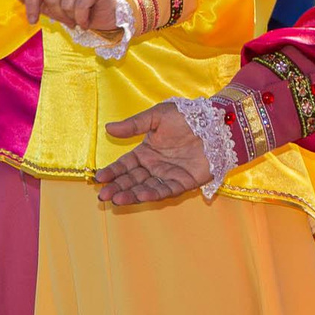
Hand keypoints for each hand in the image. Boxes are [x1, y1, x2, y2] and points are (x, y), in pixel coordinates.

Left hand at [18, 0, 116, 31]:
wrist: (106, 11)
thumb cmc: (76, 5)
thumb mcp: (51, 3)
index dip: (30, 4)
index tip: (32, 21)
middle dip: (58, 14)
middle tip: (68, 18)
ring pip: (66, 3)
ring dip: (71, 18)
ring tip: (78, 17)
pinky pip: (80, 7)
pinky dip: (82, 19)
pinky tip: (86, 21)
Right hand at [96, 104, 212, 206]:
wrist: (215, 122)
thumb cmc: (186, 116)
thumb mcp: (156, 116)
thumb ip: (133, 125)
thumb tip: (108, 128)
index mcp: (146, 151)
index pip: (125, 165)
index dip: (112, 172)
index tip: (99, 179)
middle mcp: (155, 166)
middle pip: (133, 180)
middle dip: (118, 188)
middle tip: (103, 196)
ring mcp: (169, 175)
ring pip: (146, 188)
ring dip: (132, 194)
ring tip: (117, 199)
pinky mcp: (185, 182)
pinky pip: (167, 190)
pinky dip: (154, 194)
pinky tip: (141, 195)